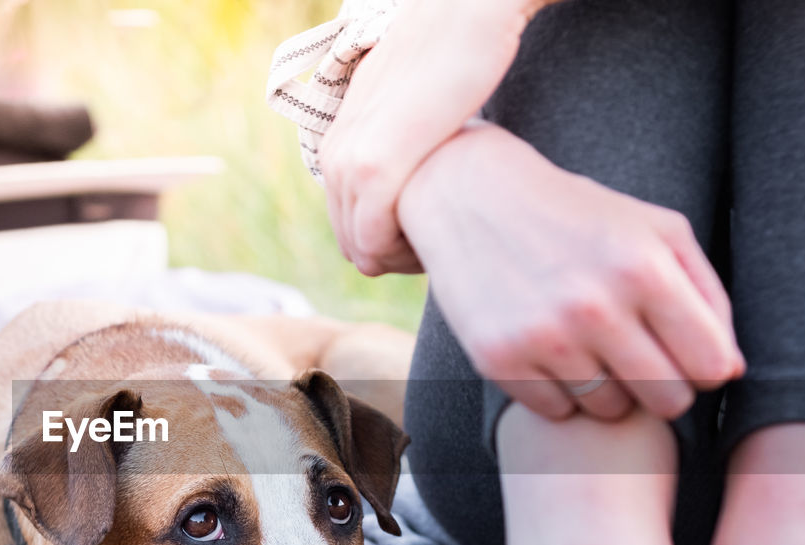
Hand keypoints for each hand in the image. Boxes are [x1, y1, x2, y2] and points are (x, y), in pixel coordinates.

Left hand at [320, 0, 540, 276]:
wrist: (467, 12)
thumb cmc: (457, 57)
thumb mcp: (414, 106)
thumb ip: (403, 141)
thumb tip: (421, 172)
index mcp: (342, 143)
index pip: (349, 223)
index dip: (388, 243)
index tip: (430, 238)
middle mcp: (337, 155)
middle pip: (351, 242)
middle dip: (391, 258)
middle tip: (438, 248)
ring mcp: (351, 161)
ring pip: (361, 248)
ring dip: (399, 259)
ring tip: (441, 244)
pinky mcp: (375, 167)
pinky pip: (374, 241)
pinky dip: (403, 254)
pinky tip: (440, 240)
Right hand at [397, 123, 743, 420]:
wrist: (472, 198)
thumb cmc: (577, 215)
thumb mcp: (655, 228)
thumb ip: (706, 294)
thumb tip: (728, 370)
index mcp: (645, 268)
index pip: (711, 366)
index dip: (705, 368)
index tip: (685, 355)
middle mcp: (595, 306)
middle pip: (666, 399)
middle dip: (662, 387)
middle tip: (641, 362)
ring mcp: (542, 336)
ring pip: (609, 410)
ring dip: (608, 391)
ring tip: (592, 353)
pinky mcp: (497, 358)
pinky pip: (555, 411)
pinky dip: (559, 393)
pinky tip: (551, 357)